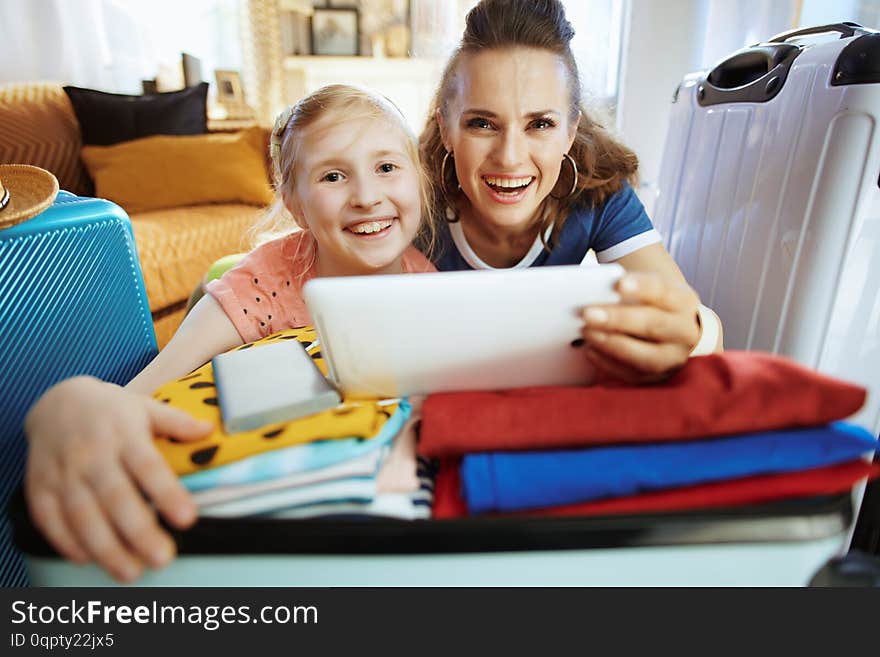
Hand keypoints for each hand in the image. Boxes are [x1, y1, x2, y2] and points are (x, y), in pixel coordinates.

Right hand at [24, 376, 212, 581]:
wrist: (56, 401)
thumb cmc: (112, 410)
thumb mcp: (146, 408)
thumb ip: (177, 423)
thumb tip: (209, 430)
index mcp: (125, 434)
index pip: (148, 466)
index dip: (167, 494)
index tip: (187, 519)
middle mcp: (93, 454)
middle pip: (115, 497)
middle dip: (138, 532)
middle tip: (162, 558)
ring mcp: (64, 472)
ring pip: (81, 514)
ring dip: (105, 547)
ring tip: (130, 572)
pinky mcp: (40, 486)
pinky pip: (49, 517)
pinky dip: (66, 541)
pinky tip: (87, 559)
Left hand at [580, 272, 700, 383]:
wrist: (671, 328)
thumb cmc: (650, 304)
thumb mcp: (647, 289)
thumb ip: (626, 289)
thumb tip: (594, 292)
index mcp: (683, 301)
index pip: (664, 292)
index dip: (642, 287)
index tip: (619, 284)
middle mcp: (684, 331)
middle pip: (654, 325)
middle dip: (619, 319)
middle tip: (588, 314)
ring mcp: (674, 358)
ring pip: (647, 356)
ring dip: (613, 345)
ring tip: (586, 333)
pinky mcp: (658, 377)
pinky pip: (633, 374)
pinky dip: (608, 362)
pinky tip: (590, 349)